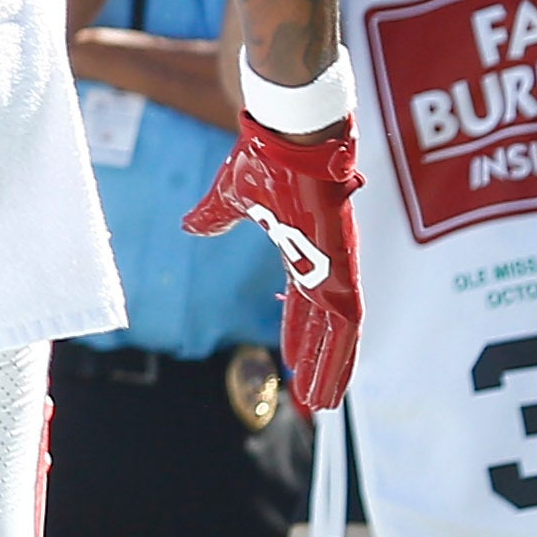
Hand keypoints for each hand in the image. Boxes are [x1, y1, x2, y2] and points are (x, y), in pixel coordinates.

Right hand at [185, 119, 364, 409]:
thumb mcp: (232, 195)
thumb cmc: (266, 155)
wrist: (291, 131)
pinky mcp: (340, 267)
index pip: (303, 304)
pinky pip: (346, 324)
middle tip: (314, 399)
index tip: (291, 359)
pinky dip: (340, 355)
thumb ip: (215, 216)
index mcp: (301, 249)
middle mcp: (324, 263)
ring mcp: (335, 266)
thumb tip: (190, 226)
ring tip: (322, 405)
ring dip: (330, 370)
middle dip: (318, 362)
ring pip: (340, 334)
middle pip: (324, 326)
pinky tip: (333, 381)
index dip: (297, 334)